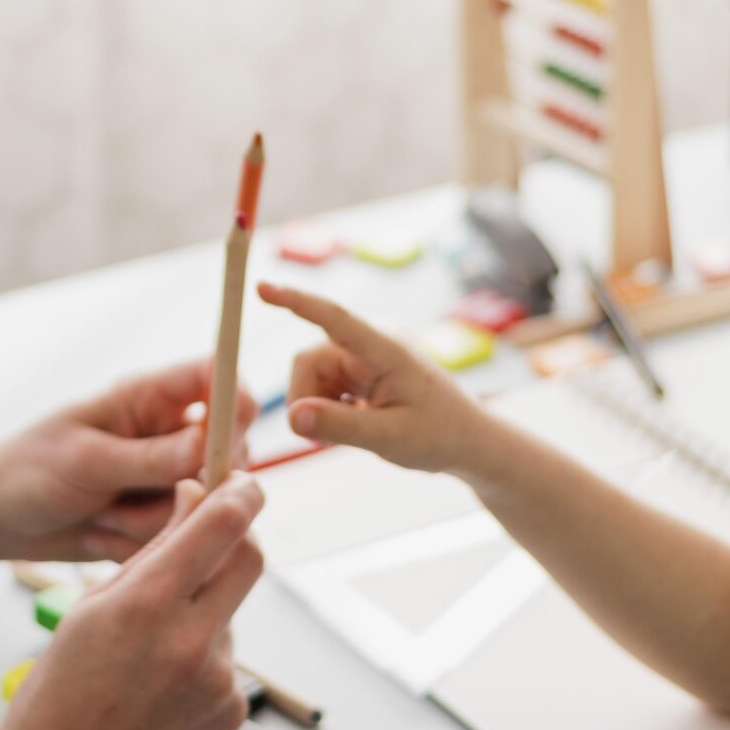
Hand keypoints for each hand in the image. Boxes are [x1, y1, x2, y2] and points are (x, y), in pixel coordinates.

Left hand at [0, 360, 260, 573]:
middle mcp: (168, 434)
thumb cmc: (28, 470)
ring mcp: (166, 479)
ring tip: (101, 514)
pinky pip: (180, 538)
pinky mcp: (159, 519)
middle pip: (229, 452)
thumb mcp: (86, 460)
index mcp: (149, 398)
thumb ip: (150, 457)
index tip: (229, 440)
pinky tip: (100, 534)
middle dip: (191, 486)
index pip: (216, 379)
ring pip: (205, 505)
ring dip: (151, 522)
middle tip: (147, 496)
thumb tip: (209, 445)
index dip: (236, 402)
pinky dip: (140, 544)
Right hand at [0, 473, 265, 729]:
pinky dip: (203, 659)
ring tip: (151, 652)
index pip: (221, 526)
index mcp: (146, 605)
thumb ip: (154, 550)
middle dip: (238, 539)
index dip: (241, 494)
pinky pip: (228, 662)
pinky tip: (161, 687)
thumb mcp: (92, 605)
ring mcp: (217, 682)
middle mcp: (190, 642)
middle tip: (215, 537)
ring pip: (231, 614)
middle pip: (251, 561)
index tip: (244, 482)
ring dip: (205, 612)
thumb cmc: (61, 688)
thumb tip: (197, 498)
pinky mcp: (231, 711)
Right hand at [256, 282, 489, 476]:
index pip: (333, 318)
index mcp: (386, 349)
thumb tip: (291, 417)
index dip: (296, 302)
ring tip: (352, 431)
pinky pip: (321, 385)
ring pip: (310, 376)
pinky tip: (355, 423)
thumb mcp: (389, 437)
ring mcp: (364, 357)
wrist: (467, 442)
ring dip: (318, 407)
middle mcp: (371, 344)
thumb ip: (339, 427)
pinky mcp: (359, 371)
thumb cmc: (439, 435)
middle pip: (307, 360)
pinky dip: (327, 408)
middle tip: (324, 438)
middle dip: (306, 399)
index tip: (262, 287)